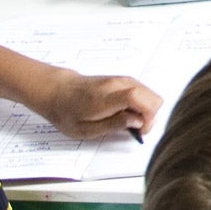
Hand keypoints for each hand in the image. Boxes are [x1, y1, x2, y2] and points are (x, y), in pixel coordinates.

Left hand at [40, 69, 161, 139]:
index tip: (141, 130)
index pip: (140, 99)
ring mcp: (122, 80)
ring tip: (128, 121)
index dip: (148, 116)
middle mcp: (118, 84)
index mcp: (106, 98)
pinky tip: (126, 112)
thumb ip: (113, 125)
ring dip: (146, 110)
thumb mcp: (85, 129)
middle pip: (152, 97)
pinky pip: (143, 92)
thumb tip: (137, 123)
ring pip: (150, 95)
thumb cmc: (67, 111)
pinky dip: (141, 104)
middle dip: (150, 116)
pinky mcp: (123, 80)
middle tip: (136, 128)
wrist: (57, 90)